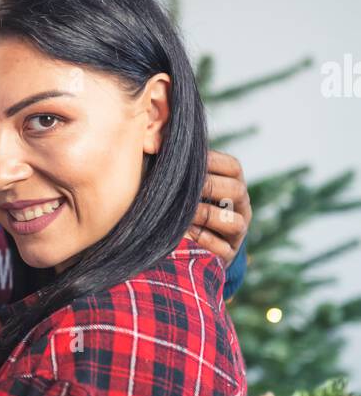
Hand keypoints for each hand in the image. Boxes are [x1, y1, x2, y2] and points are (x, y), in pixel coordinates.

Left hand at [187, 149, 251, 266]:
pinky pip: (223, 249)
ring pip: (234, 221)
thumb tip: (154, 140)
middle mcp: (242, 206)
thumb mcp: (191, 186)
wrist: (201, 246)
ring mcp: (238, 232)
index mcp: (234, 184)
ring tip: (183, 213)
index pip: (233, 167)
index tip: (185, 160)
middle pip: (236, 190)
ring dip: (207, 215)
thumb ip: (181, 168)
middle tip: (182, 187)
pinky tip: (185, 234)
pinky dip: (204, 241)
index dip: (211, 161)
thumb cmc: (188, 205)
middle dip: (209, 186)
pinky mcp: (229, 255)